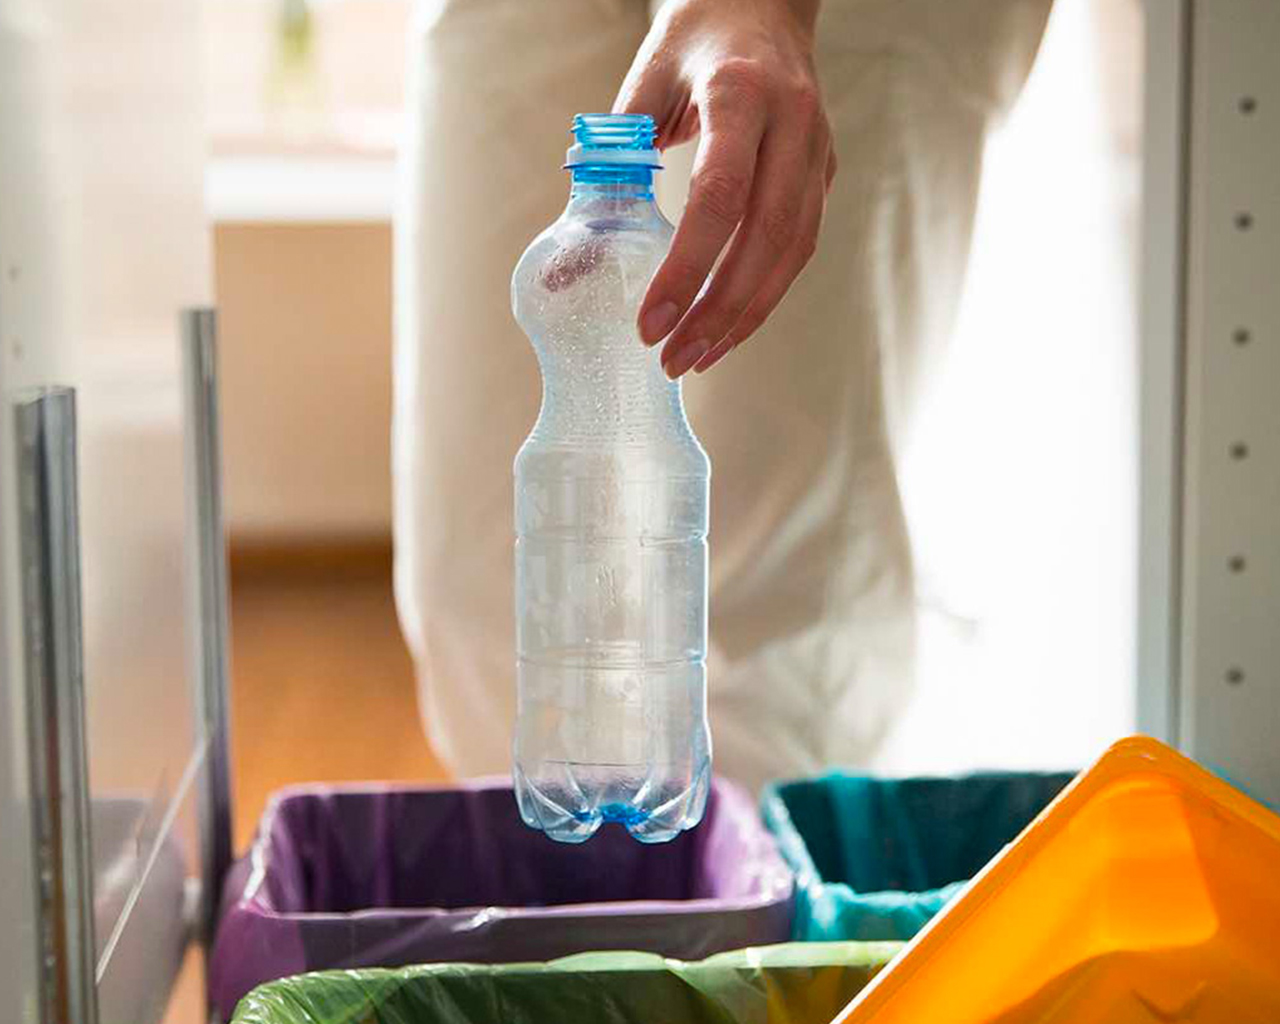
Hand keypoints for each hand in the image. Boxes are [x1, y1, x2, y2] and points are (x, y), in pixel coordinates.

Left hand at [615, 0, 834, 376]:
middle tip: (673, 358)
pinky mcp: (823, 174)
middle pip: (765, 237)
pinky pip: (799, 247)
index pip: (718, 196)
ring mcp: (817, 152)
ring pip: (791, 253)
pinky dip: (764, 294)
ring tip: (696, 356)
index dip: (685, 268)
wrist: (763, 1)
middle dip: (717, 310)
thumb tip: (565, 264)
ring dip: (744, 316)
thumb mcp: (644, 83)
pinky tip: (727, 325)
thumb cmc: (695, 41)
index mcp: (742, 94)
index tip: (651, 322)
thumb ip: (608, 162)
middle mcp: (792, 125)